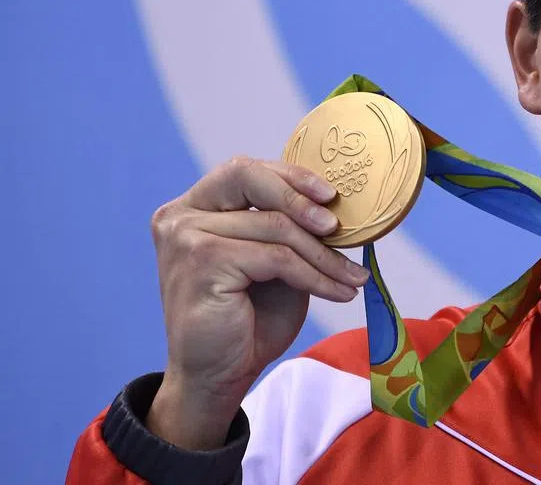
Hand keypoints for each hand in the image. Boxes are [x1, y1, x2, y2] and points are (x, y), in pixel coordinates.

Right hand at [144, 157, 369, 449]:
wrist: (216, 377)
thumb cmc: (246, 319)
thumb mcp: (272, 261)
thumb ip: (286, 227)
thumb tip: (334, 202)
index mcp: (194, 207)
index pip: (244, 171)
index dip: (290, 176)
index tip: (331, 195)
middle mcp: (181, 215)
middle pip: (250, 179)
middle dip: (301, 198)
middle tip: (338, 226)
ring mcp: (186, 237)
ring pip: (274, 226)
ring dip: (323, 254)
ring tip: (351, 276)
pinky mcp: (202, 263)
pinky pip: (277, 258)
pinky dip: (315, 275)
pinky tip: (337, 291)